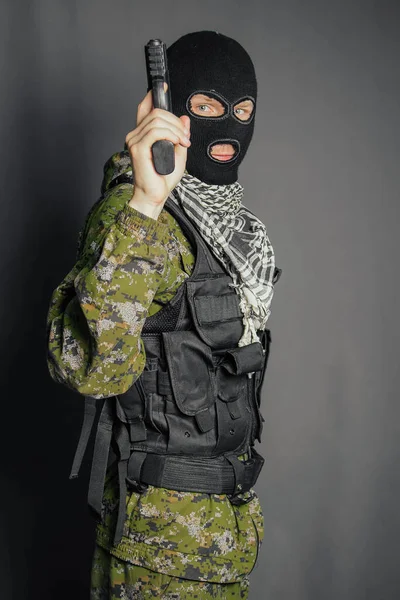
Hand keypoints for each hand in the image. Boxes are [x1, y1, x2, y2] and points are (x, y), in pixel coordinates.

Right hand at [125, 83, 190, 211]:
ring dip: (176, 129)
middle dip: (175, 121)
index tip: (163, 87)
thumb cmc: (163, 179)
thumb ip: (180, 135)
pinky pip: (156, 131)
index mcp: (142, 135)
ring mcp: (134, 140)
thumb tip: (184, 118)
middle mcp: (135, 135)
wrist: (155, 195)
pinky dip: (171, 134)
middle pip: (156, 112)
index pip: (144, 108)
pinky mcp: (137, 147)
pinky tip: (178, 143)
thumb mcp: (178, 152)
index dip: (152, 96)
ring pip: (157, 120)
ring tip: (183, 142)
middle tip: (185, 137)